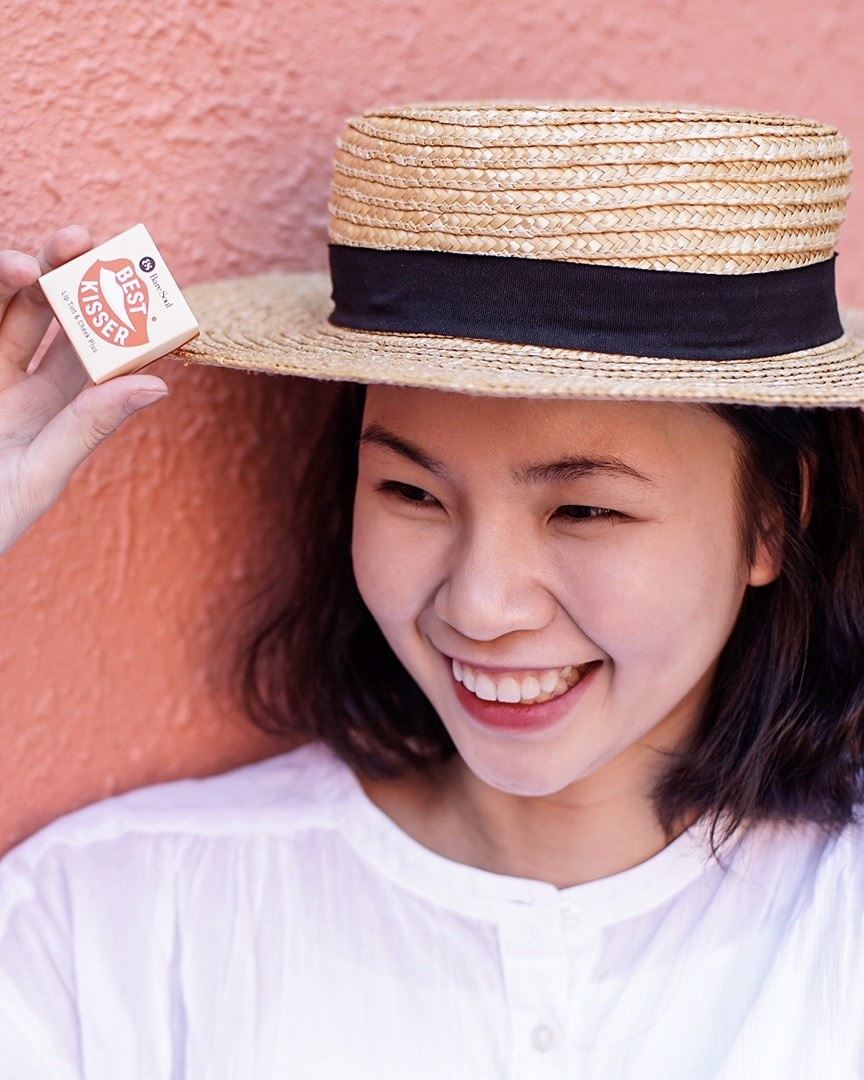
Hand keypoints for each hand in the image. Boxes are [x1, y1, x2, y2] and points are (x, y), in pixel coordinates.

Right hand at [0, 226, 168, 554]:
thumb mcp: (38, 475)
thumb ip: (88, 426)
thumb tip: (159, 383)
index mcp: (50, 409)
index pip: (91, 352)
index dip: (116, 316)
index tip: (141, 282)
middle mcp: (13, 381)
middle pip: (42, 311)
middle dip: (62, 272)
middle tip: (80, 241)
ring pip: (0, 306)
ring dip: (13, 271)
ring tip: (24, 263)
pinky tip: (2, 272)